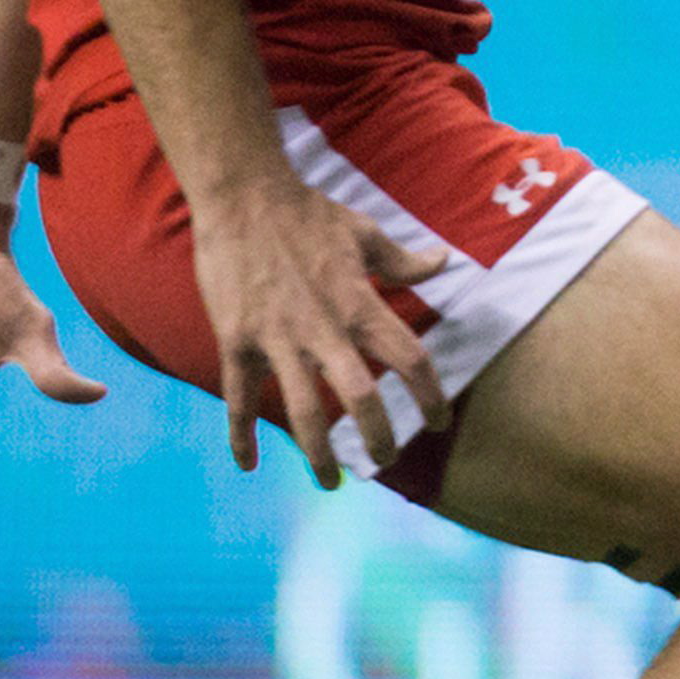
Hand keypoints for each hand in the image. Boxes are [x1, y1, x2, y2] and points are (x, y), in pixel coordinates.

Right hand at [189, 172, 447, 486]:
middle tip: (386, 461)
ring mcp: (277, 338)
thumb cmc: (307, 213)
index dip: (431, 396)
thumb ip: (403, 261)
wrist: (241, 196)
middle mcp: (324, 328)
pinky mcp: (236, 340)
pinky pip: (238, 398)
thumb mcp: (364, 233)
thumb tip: (443, 262)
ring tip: (331, 482)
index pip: (410, 359)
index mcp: (361, 304)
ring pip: (302, 410)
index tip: (439, 423)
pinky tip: (248, 466)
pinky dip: (239, 436)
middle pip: (360, 398)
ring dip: (317, 453)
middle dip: (377, 437)